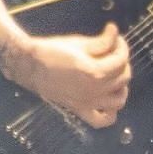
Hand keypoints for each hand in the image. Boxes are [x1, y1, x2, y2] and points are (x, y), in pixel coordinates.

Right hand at [4, 22, 130, 128]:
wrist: (29, 65)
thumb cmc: (52, 51)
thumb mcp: (79, 43)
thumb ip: (102, 41)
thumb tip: (115, 32)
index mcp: (95, 72)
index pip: (121, 60)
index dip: (122, 46)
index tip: (116, 39)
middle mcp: (94, 91)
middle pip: (123, 78)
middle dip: (122, 63)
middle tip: (113, 53)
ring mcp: (88, 103)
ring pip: (119, 100)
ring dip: (121, 87)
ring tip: (114, 75)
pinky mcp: (80, 110)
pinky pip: (102, 120)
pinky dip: (110, 114)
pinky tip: (108, 101)